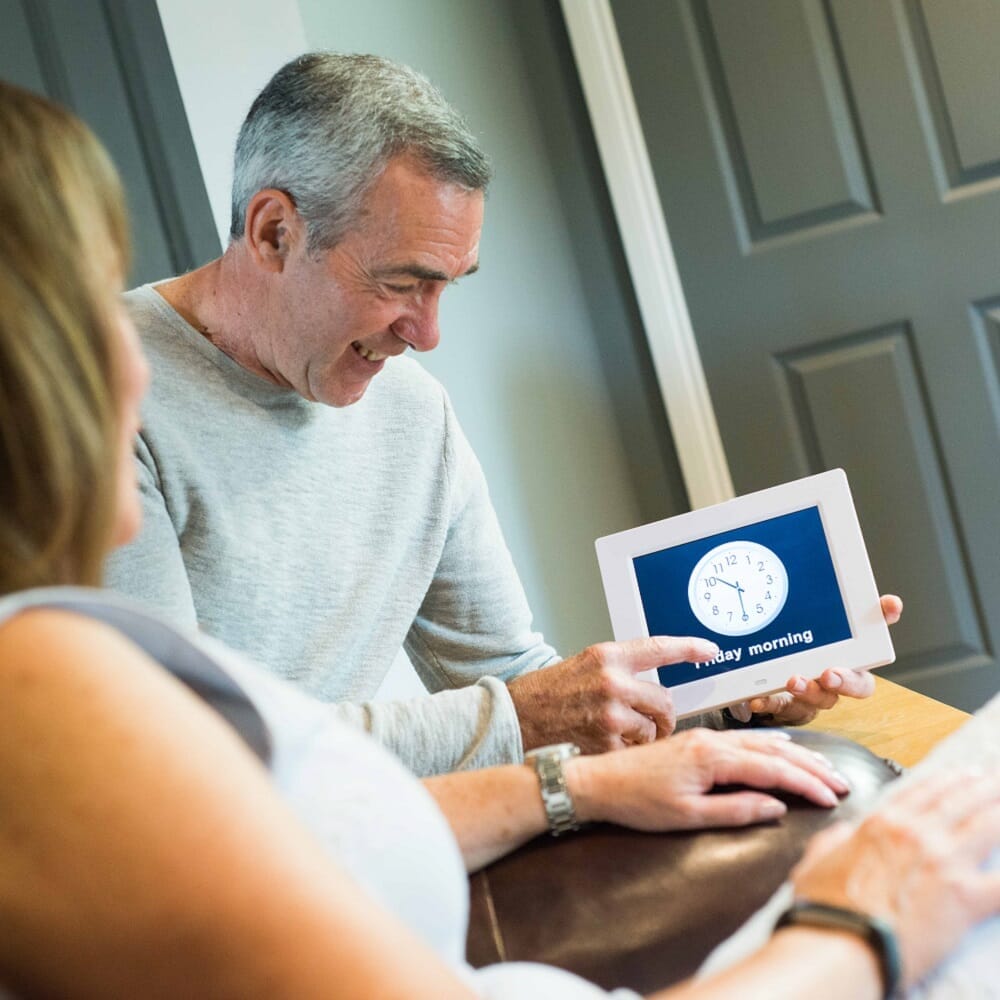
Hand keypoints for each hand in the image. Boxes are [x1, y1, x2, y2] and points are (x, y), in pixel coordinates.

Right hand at [508, 636, 717, 753]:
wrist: (516, 717)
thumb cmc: (548, 693)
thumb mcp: (584, 665)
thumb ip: (619, 670)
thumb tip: (652, 683)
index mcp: (608, 656)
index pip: (659, 647)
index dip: (690, 648)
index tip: (709, 650)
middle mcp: (612, 682)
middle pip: (665, 701)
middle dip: (664, 717)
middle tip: (656, 724)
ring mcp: (610, 714)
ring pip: (653, 730)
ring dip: (646, 738)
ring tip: (622, 737)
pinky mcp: (606, 743)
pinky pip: (636, 752)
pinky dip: (629, 755)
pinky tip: (609, 748)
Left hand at [568, 728, 849, 830]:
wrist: (599, 782)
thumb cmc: (638, 803)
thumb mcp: (688, 816)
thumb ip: (735, 810)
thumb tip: (776, 807)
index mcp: (712, 758)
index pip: (773, 769)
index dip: (807, 784)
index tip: (834, 799)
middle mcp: (712, 742)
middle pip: (774, 752)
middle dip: (811, 769)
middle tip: (842, 783)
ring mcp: (704, 739)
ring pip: (761, 743)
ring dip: (796, 756)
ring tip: (823, 769)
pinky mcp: (696, 742)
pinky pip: (743, 740)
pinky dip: (771, 746)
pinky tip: (782, 749)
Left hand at [741, 594, 902, 724]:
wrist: (761, 683)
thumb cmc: (787, 647)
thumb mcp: (791, 620)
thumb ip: (804, 600)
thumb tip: (803, 560)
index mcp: (847, 650)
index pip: (873, 632)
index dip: (883, 617)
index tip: (889, 603)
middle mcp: (839, 674)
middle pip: (859, 684)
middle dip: (847, 680)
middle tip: (831, 673)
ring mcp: (818, 694)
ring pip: (824, 699)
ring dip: (810, 691)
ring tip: (793, 681)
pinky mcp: (792, 708)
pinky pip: (786, 709)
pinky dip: (773, 704)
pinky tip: (759, 698)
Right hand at [790, 768, 999, 988]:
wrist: (843, 941)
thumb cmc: (825, 905)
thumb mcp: (818, 858)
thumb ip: (837, 840)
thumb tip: (844, 835)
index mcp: (882, 823)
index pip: (922, 791)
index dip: (946, 780)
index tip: (961, 773)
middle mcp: (916, 833)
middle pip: (959, 801)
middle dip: (982, 787)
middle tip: (995, 779)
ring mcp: (944, 861)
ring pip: (987, 826)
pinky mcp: (967, 897)